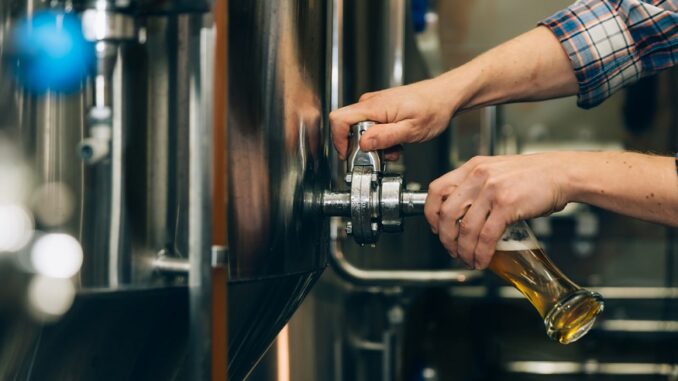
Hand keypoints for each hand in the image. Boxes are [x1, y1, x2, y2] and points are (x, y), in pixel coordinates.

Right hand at [329, 77, 459, 159]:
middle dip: (363, 147)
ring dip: (375, 145)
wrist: (445, 96)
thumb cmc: (433, 108)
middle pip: (348, 129)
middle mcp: (370, 103)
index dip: (339, 140)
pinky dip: (381, 139)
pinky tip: (396, 142)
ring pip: (361, 131)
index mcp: (374, 106)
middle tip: (382, 154)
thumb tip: (363, 143)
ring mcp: (374, 106)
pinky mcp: (380, 110)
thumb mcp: (411, 130)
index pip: (339, 119)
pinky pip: (371, 128)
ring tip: (395, 148)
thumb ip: (385, 137)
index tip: (349, 155)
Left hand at [425, 153, 570, 269]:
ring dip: (464, 250)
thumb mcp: (496, 172)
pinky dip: (482, 252)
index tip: (435, 228)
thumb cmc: (533, 176)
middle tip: (452, 250)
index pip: (437, 189)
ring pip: (466, 228)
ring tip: (468, 260)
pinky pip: (487, 236)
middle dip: (446, 238)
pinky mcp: (507, 205)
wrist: (562, 173)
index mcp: (472, 168)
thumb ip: (477, 186)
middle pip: (447, 213)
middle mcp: (478, 176)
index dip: (431, 213)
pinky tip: (482, 259)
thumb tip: (463, 214)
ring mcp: (492, 190)